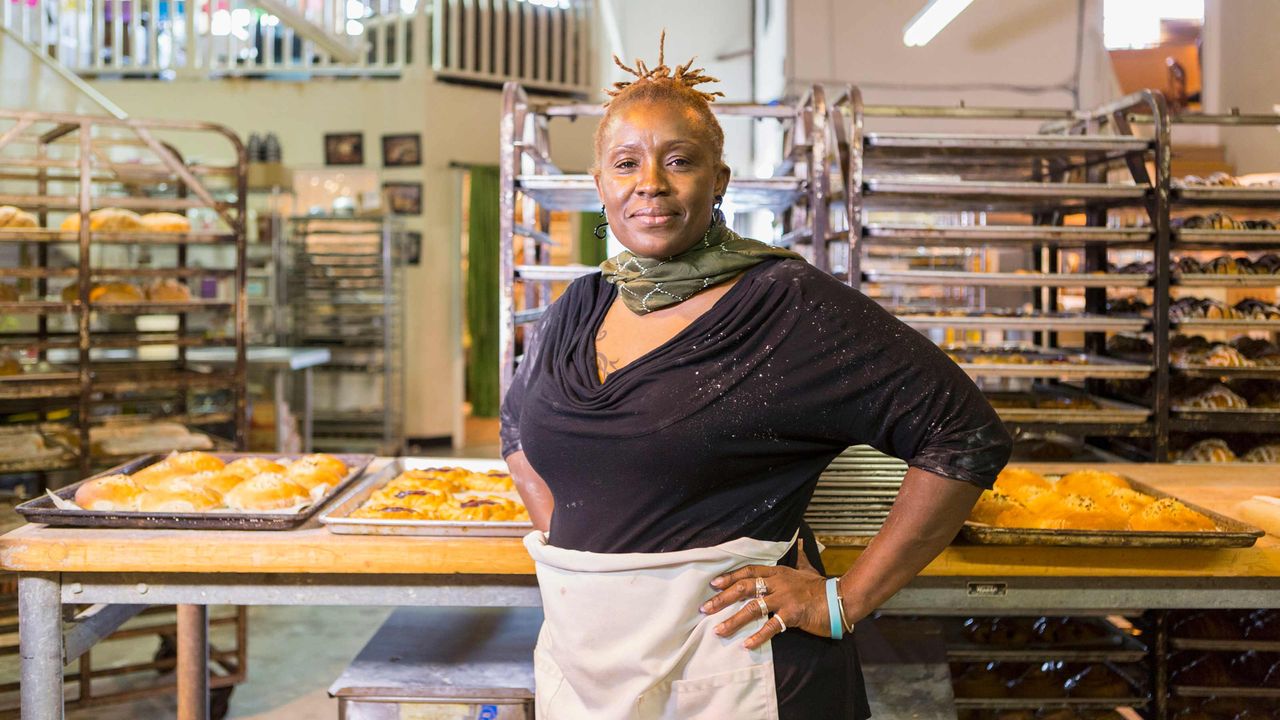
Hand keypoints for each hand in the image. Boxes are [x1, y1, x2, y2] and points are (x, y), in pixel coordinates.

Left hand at [700, 540, 832, 649]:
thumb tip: (800, 541)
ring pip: (753, 608)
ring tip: (719, 630)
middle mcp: (778, 583)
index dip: (730, 577)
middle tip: (706, 608)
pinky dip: (758, 636)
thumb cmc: (821, 586)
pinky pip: (771, 626)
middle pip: (744, 588)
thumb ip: (799, 557)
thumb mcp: (807, 568)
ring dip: (734, 620)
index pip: (749, 572)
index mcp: (778, 572)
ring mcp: (784, 599)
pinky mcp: (792, 615)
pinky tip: (746, 644)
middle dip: (723, 598)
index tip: (713, 584)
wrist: (840, 599)